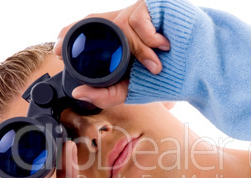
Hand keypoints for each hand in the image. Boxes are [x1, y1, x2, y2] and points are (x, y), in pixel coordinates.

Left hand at [54, 0, 169, 108]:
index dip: (69, 34)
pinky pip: (140, 22)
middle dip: (82, 33)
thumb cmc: (160, 75)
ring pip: (120, 25)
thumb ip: (104, 95)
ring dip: (138, 51)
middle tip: (67, 47)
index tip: (56, 48)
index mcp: (114, 40)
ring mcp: (135, 14)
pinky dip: (150, 40)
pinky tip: (164, 47)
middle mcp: (121, 24)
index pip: (86, 29)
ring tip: (155, 67)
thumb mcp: (128, 90)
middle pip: (93, 20)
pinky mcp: (151, 6)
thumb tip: (78, 92)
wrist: (194, 67)